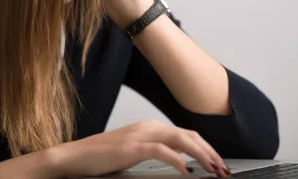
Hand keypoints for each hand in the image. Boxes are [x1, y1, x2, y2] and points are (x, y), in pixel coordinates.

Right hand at [52, 119, 229, 176]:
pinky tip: (187, 171)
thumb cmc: (102, 158)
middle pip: (189, 135)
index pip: (187, 135)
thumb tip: (180, 164)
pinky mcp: (131, 146)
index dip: (206, 148)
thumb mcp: (134, 153)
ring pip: (180, 140)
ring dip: (200, 155)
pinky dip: (178, 160)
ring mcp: (140, 135)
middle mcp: (149, 127)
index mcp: (151, 127)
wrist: (75, 157)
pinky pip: (161, 151)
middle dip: (209, 152)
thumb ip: (155, 153)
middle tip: (223, 168)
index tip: (218, 163)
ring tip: (213, 169)